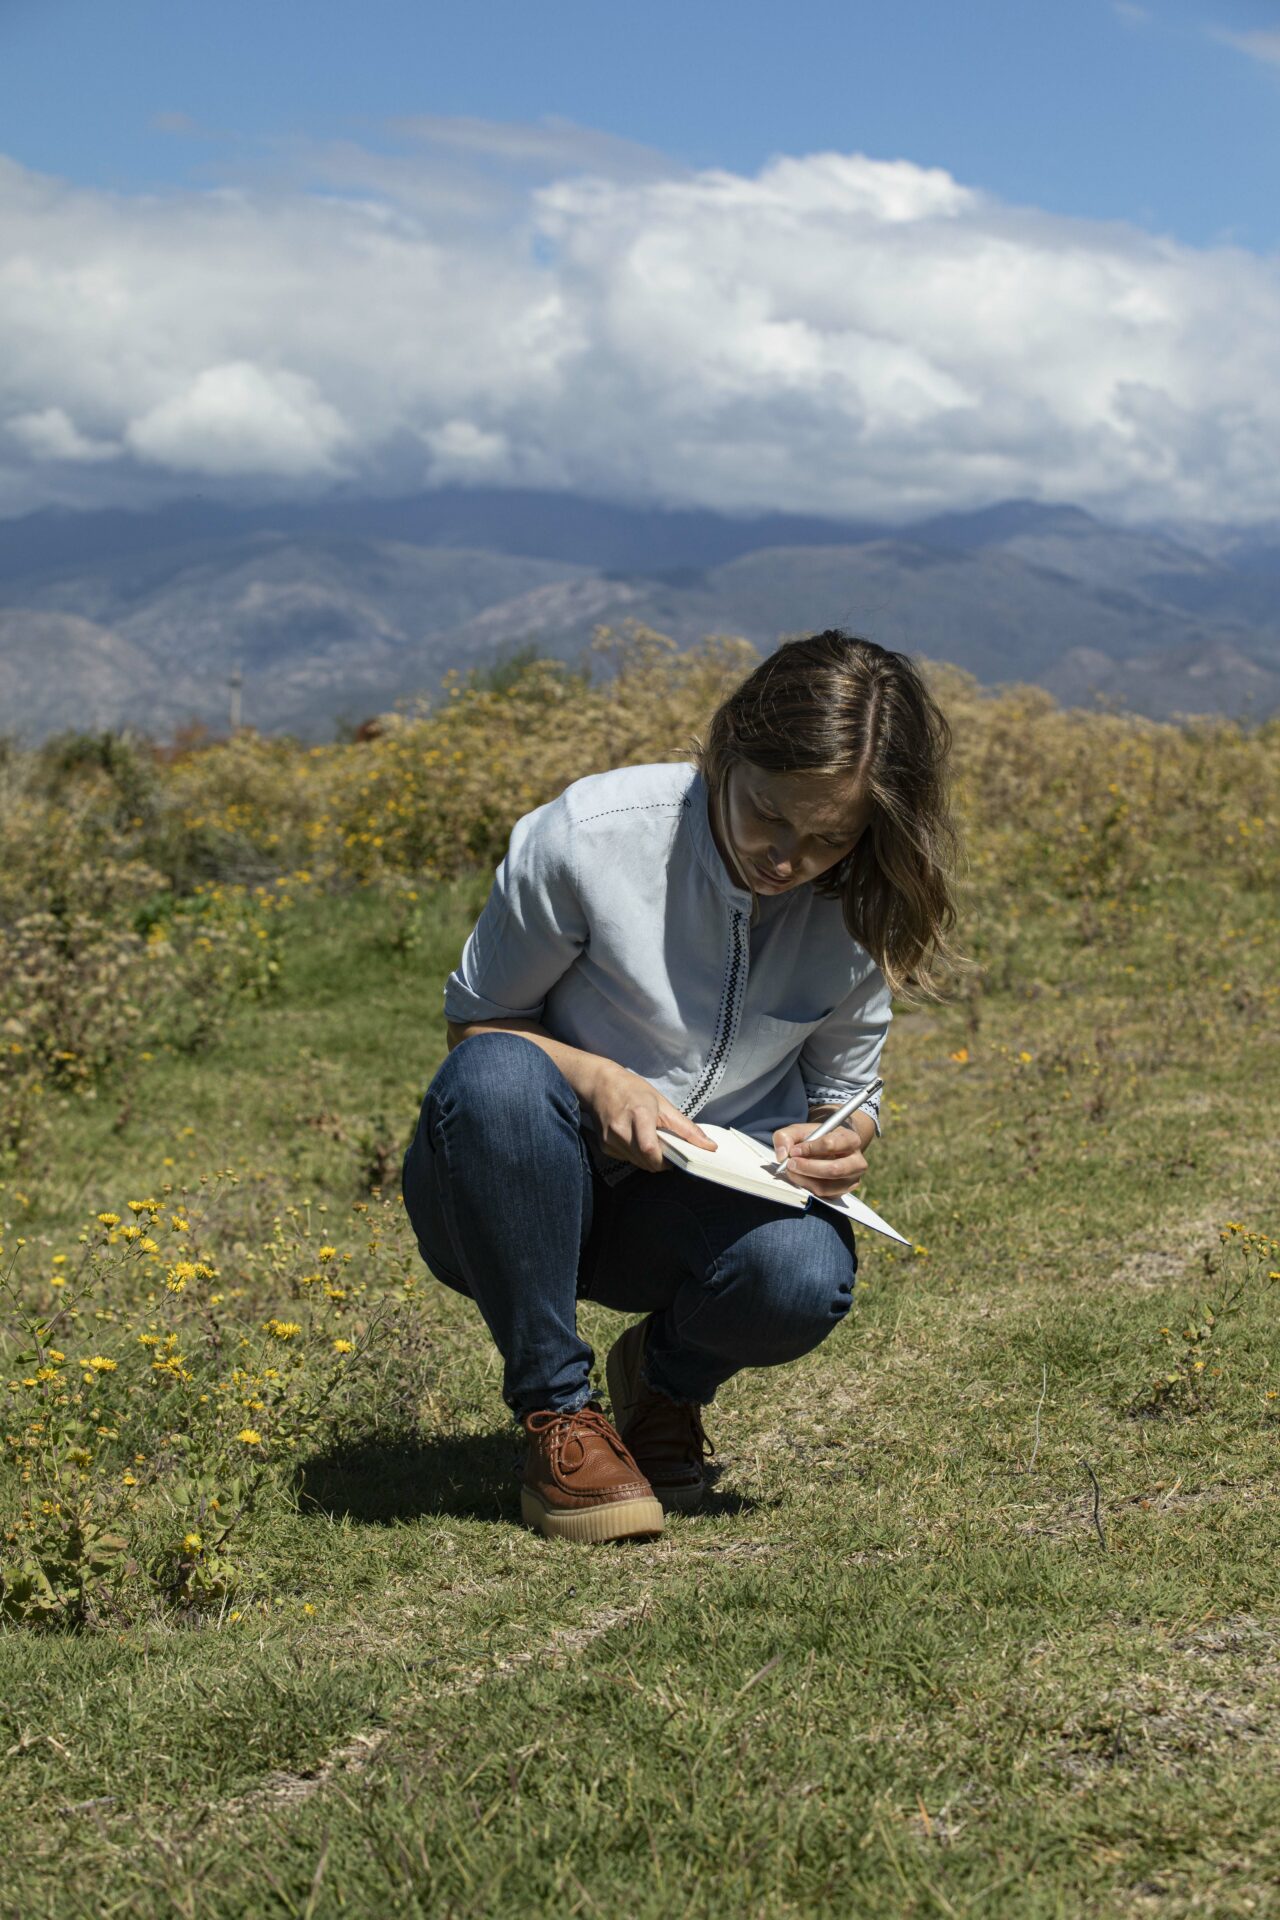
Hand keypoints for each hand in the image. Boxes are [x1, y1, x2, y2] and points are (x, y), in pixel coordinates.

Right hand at [585, 1062, 717, 1173]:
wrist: (599, 1085)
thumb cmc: (633, 1090)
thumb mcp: (662, 1103)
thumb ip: (686, 1128)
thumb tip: (710, 1146)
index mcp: (639, 1115)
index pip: (651, 1149)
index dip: (666, 1160)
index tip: (676, 1158)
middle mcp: (621, 1130)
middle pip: (646, 1161)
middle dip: (661, 1161)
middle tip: (667, 1148)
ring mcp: (610, 1140)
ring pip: (638, 1163)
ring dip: (649, 1159)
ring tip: (651, 1140)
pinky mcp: (604, 1147)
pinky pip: (627, 1160)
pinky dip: (637, 1156)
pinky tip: (636, 1140)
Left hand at [771, 1121, 867, 1199]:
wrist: (829, 1148)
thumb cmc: (815, 1138)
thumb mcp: (800, 1130)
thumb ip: (786, 1136)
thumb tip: (783, 1155)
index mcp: (850, 1139)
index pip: (831, 1144)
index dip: (810, 1148)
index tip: (794, 1151)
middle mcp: (857, 1161)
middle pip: (834, 1169)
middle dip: (807, 1168)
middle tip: (790, 1164)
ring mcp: (852, 1179)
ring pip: (827, 1186)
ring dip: (805, 1180)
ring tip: (792, 1171)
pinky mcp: (843, 1192)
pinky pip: (823, 1195)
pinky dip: (808, 1188)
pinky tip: (801, 1178)